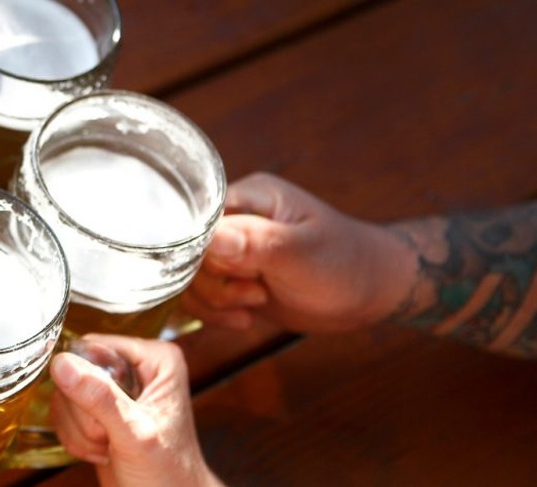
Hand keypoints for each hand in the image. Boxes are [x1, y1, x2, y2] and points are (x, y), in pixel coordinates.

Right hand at [49, 334, 220, 486]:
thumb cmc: (170, 474)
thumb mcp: (135, 435)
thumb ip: (101, 399)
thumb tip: (63, 365)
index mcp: (155, 359)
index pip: (92, 347)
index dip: (87, 383)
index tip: (106, 415)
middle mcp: (135, 367)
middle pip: (75, 372)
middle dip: (85, 415)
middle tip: (111, 437)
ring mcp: (116, 389)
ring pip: (65, 395)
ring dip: (79, 430)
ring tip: (109, 445)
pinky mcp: (100, 410)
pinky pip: (64, 413)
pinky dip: (75, 438)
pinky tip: (101, 450)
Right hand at [181, 172, 415, 332]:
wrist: (368, 292)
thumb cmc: (344, 263)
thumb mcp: (301, 253)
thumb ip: (255, 243)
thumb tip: (209, 238)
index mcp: (248, 197)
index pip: (195, 220)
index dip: (202, 252)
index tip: (235, 274)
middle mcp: (232, 220)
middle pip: (187, 253)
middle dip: (215, 283)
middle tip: (256, 292)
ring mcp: (230, 250)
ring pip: (190, 278)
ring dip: (216, 301)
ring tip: (255, 303)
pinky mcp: (231, 278)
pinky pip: (200, 296)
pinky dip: (215, 313)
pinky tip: (246, 318)